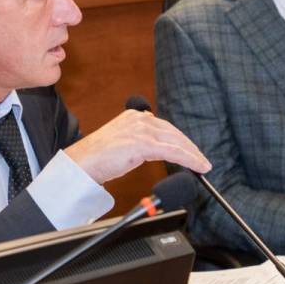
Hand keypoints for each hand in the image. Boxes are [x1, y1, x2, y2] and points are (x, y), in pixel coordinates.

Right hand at [65, 109, 211, 184]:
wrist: (82, 163)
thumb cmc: (97, 157)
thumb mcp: (121, 142)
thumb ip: (137, 139)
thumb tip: (156, 148)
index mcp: (133, 116)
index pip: (164, 127)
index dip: (179, 139)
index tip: (189, 150)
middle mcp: (139, 119)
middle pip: (173, 133)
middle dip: (189, 147)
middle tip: (200, 159)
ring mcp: (141, 131)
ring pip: (176, 142)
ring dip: (192, 154)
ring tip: (202, 165)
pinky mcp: (143, 144)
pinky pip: (173, 152)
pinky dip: (189, 159)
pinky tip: (198, 167)